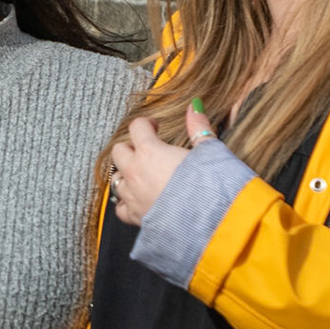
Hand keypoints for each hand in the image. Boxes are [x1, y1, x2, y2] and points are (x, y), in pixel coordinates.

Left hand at [109, 102, 217, 225]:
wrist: (212, 223)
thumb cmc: (212, 184)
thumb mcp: (209, 150)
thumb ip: (198, 127)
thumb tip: (194, 106)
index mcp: (150, 151)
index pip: (136, 127)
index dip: (146, 124)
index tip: (156, 128)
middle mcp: (135, 172)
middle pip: (119, 151)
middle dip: (131, 148)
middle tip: (148, 151)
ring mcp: (133, 196)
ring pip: (116, 179)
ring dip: (127, 174)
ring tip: (144, 175)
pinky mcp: (136, 217)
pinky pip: (120, 208)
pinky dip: (126, 202)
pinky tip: (139, 200)